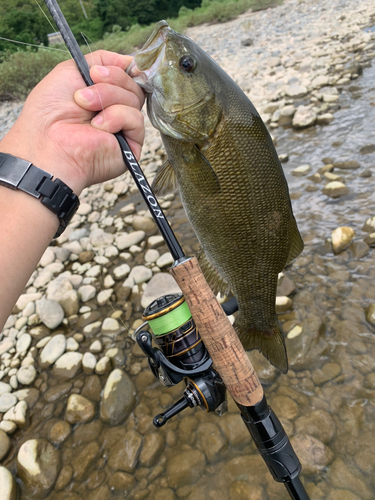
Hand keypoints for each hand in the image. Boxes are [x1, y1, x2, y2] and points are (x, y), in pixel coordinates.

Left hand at [0, 50, 144, 194]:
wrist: (48, 143)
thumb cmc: (50, 112)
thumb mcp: (71, 70)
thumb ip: (100, 60)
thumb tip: (130, 61)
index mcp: (102, 93)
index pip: (127, 73)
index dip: (120, 68)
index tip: (99, 70)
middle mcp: (114, 109)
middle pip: (133, 84)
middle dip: (110, 81)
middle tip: (85, 93)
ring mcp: (123, 128)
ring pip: (135, 99)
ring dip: (108, 98)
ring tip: (86, 110)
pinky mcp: (131, 145)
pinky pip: (136, 119)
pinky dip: (116, 118)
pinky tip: (98, 127)